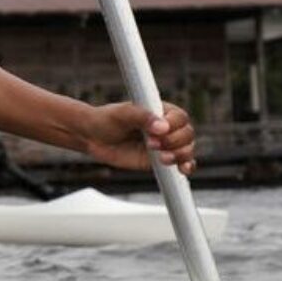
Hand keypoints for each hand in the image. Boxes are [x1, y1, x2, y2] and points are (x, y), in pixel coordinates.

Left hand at [79, 102, 196, 174]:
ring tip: (162, 158)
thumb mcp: (122, 114)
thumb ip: (141, 117)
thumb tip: (161, 127)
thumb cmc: (107, 120)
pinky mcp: (162, 159)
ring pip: (187, 149)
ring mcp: (166, 144)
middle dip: (174, 141)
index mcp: (161, 110)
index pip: (179, 117)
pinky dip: (186, 166)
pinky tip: (183, 170)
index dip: (173, 125)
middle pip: (187, 134)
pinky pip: (182, 163)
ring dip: (180, 155)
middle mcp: (167, 127)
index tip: (159, 131)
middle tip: (152, 144)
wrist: (94, 137)